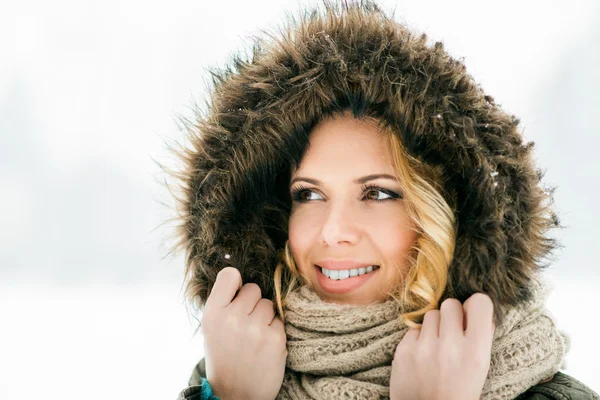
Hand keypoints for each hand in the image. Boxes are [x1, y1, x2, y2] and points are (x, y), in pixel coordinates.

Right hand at [201, 267, 287, 399]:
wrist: (235, 394)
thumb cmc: (224, 357)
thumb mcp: (211, 328)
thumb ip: (224, 303)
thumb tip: (241, 277)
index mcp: (213, 313)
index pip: (230, 275)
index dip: (236, 284)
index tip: (236, 294)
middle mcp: (233, 317)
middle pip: (253, 288)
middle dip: (252, 303)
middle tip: (245, 324)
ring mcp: (255, 327)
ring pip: (269, 304)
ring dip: (265, 317)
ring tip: (254, 336)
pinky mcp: (275, 338)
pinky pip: (279, 320)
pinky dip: (274, 331)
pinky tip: (264, 346)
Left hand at [390, 293, 494, 399]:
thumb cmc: (458, 393)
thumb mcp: (480, 369)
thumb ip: (481, 338)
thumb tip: (479, 307)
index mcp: (476, 353)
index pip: (480, 303)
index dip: (475, 306)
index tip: (471, 315)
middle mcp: (450, 347)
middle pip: (451, 304)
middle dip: (452, 315)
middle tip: (452, 332)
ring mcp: (424, 348)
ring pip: (431, 314)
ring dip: (435, 326)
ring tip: (436, 346)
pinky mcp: (404, 350)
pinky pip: (413, 329)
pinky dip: (418, 339)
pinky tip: (422, 355)